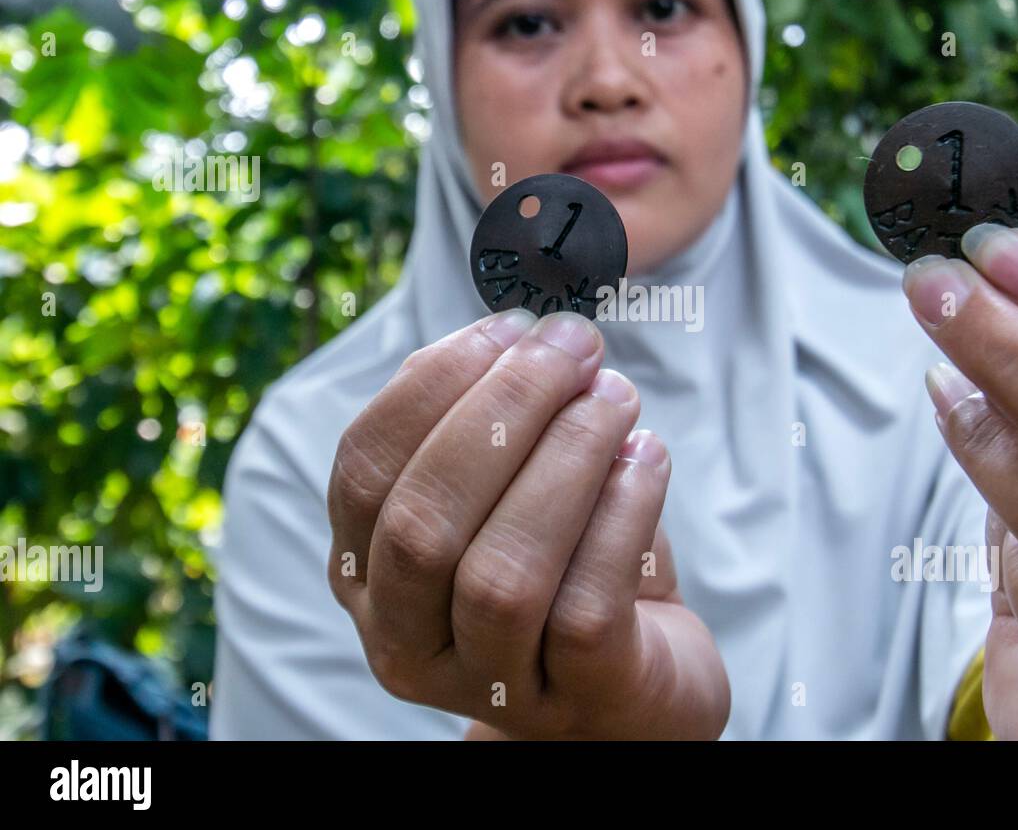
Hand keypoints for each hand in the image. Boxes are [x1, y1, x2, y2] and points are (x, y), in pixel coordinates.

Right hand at [326, 309, 729, 739]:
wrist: (635, 688)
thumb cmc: (564, 568)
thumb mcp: (505, 495)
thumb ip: (485, 423)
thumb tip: (512, 336)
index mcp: (367, 573)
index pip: (362, 469)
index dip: (432, 385)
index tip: (509, 326)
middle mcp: (405, 638)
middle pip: (424, 520)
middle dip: (504, 410)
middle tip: (575, 348)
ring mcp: (486, 682)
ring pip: (502, 572)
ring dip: (567, 459)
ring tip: (616, 398)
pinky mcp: (574, 698)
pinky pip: (585, 608)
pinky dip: (621, 515)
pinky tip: (648, 459)